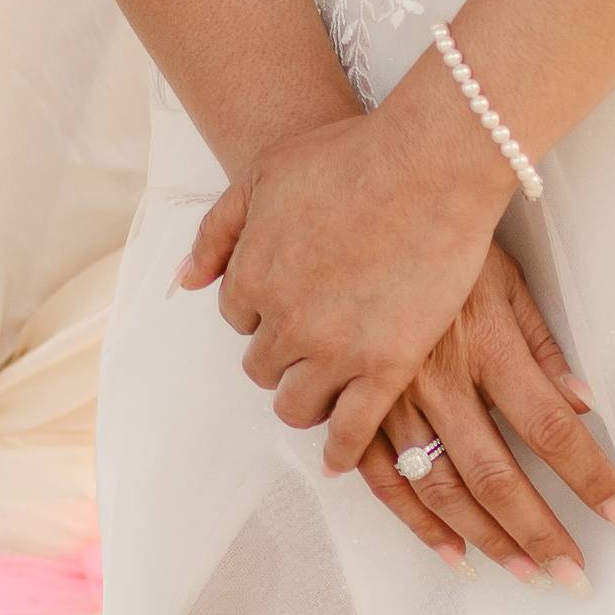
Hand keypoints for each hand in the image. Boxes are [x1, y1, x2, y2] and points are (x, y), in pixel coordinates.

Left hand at [177, 78, 517, 477]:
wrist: (428, 165)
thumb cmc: (351, 156)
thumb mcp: (265, 174)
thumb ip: (218, 230)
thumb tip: (186, 281)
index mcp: (251, 275)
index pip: (238, 317)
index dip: (263, 309)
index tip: (288, 303)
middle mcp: (283, 321)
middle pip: (263, 366)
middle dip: (281, 355)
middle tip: (310, 343)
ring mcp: (334, 350)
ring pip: (297, 405)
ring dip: (303, 401)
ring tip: (322, 394)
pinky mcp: (385, 368)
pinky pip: (350, 432)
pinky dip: (340, 451)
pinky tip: (339, 458)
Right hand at [346, 245, 614, 584]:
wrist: (362, 203)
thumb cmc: (443, 236)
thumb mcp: (504, 277)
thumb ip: (541, 345)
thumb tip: (582, 406)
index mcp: (485, 343)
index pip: (550, 427)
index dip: (590, 478)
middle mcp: (438, 377)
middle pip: (496, 473)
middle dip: (540, 533)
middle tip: (575, 578)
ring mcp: (391, 395)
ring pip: (441, 486)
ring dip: (487, 538)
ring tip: (526, 574)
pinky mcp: (357, 403)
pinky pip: (384, 477)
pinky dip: (417, 522)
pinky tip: (452, 553)